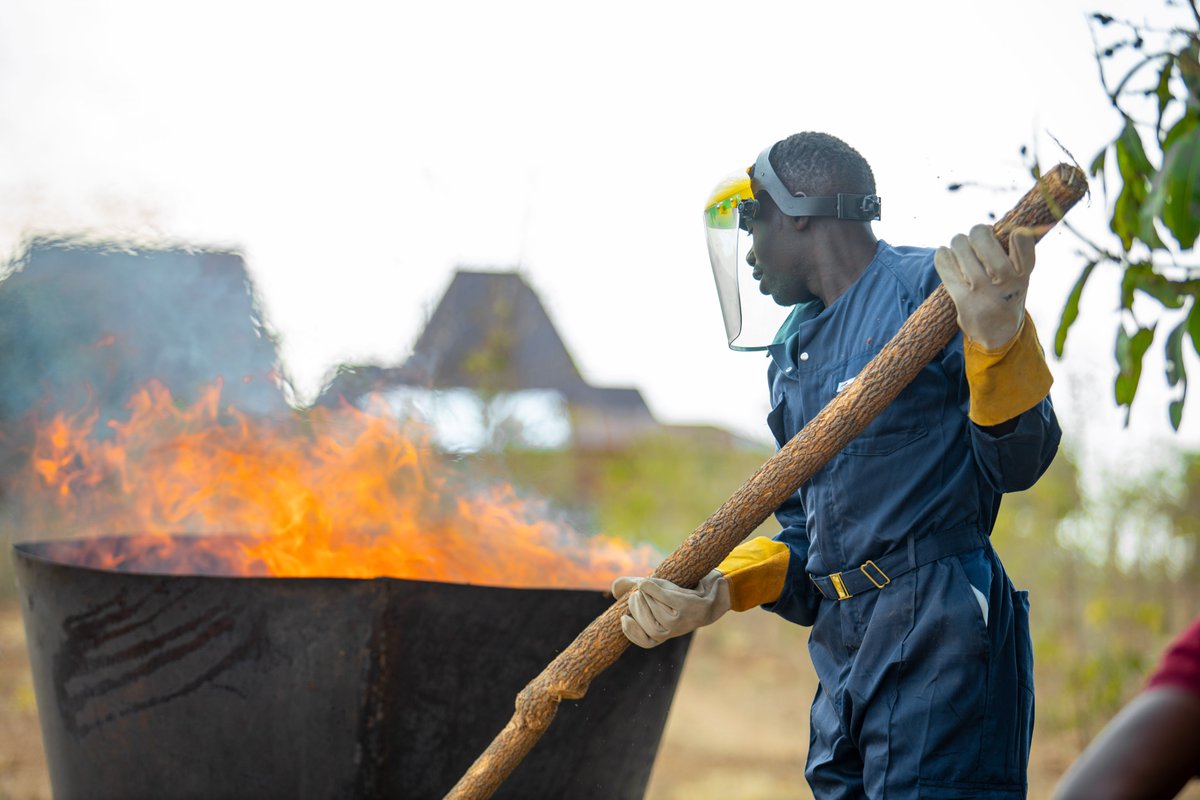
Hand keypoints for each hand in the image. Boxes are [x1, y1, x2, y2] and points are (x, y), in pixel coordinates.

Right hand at [611, 570, 730, 647]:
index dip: (632, 632)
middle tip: (636, 594)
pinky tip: (648, 582)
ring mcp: (682, 620)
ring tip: (647, 586)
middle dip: (637, 608)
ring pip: (655, 610)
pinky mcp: (688, 606)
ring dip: (647, 596)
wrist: (710, 590)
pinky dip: (653, 588)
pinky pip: (665, 598)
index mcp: (664, 631)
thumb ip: (634, 590)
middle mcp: (674, 630)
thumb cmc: (679, 593)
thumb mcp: (654, 593)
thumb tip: (615, 589)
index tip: (624, 618)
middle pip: (649, 626)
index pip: (646, 642)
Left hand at [934, 225, 1037, 349]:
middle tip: (976, 235)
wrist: (998, 335)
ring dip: (958, 243)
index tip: (1010, 234)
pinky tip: (944, 253)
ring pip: (962, 249)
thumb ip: (1015, 255)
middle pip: (983, 239)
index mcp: (1024, 274)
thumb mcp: (1021, 278)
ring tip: (960, 246)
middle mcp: (1006, 282)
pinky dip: (942, 256)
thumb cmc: (1007, 296)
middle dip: (977, 231)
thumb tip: (993, 226)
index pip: (1021, 239)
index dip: (1014, 232)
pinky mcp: (963, 300)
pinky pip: (946, 268)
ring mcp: (983, 291)